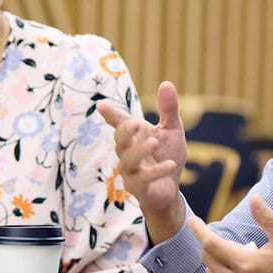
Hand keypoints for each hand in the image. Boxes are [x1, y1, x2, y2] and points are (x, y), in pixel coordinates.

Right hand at [96, 81, 188, 220]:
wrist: (170, 189)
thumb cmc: (167, 156)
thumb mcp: (171, 130)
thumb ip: (168, 110)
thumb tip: (166, 83)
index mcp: (133, 137)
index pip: (119, 124)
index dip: (110, 114)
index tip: (101, 105)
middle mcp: (127, 153)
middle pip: (119, 141)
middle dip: (125, 132)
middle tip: (136, 123)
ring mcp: (130, 172)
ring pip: (128, 161)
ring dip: (140, 151)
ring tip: (154, 142)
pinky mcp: (139, 188)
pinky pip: (143, 179)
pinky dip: (157, 171)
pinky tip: (170, 165)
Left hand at [189, 195, 272, 272]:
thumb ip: (266, 218)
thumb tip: (254, 198)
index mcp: (246, 265)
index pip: (210, 244)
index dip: (199, 230)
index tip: (193, 220)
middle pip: (208, 259)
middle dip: (213, 246)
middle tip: (235, 244)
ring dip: (218, 264)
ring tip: (242, 262)